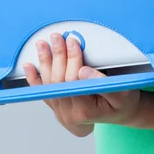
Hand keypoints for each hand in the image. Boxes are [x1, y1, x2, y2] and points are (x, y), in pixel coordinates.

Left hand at [23, 33, 141, 136]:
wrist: (122, 113)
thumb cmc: (124, 102)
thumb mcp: (123, 92)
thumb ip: (102, 83)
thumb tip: (82, 71)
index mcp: (85, 111)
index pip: (73, 81)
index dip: (72, 59)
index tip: (73, 41)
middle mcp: (69, 115)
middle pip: (58, 81)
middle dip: (57, 56)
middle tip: (57, 37)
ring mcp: (61, 113)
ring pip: (48, 85)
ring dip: (44, 62)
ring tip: (42, 44)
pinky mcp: (58, 108)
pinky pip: (43, 92)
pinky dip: (34, 78)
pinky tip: (29, 66)